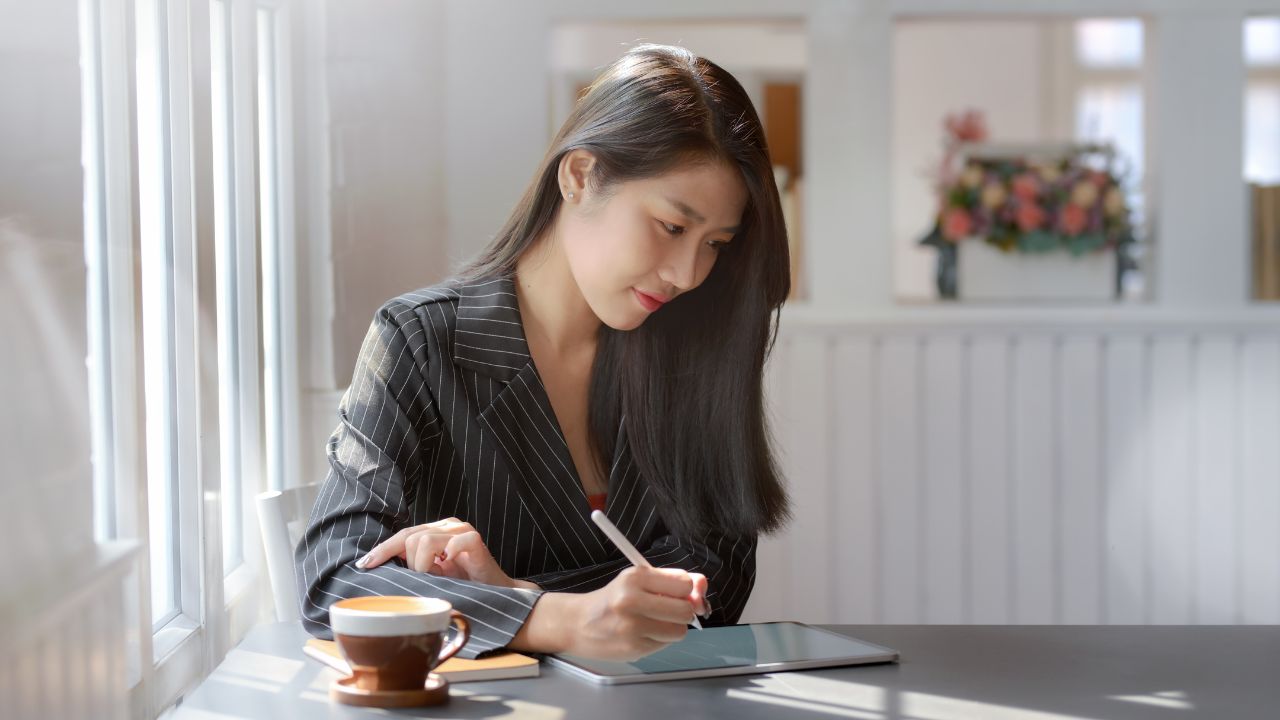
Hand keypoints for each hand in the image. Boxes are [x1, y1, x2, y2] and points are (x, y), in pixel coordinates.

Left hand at [357, 518, 522, 588]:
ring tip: (436, 576)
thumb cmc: (463, 585)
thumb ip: (413, 567)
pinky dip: (448, 555)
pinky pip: (453, 542)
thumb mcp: (432, 577)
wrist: (496, 593)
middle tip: (423, 579)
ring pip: (425, 540)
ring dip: (424, 565)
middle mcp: (447, 526)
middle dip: (410, 564)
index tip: (365, 565)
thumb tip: (381, 569)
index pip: (402, 535)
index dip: (383, 550)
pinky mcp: (475, 540)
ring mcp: (461, 531)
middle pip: (410, 537)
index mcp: (434, 532)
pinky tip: (449, 564)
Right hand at [560, 566, 707, 660]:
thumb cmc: (612, 600)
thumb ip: (672, 580)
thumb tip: (703, 585)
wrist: (579, 623)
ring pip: (679, 630)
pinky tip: (643, 634)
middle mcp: (631, 600)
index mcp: (635, 577)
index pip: (684, 583)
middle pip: (686, 609)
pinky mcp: (633, 648)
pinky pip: (665, 644)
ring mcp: (632, 627)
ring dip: (673, 628)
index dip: (687, 590)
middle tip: (669, 610)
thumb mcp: (638, 580)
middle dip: (684, 611)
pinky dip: (660, 640)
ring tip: (654, 622)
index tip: (679, 593)